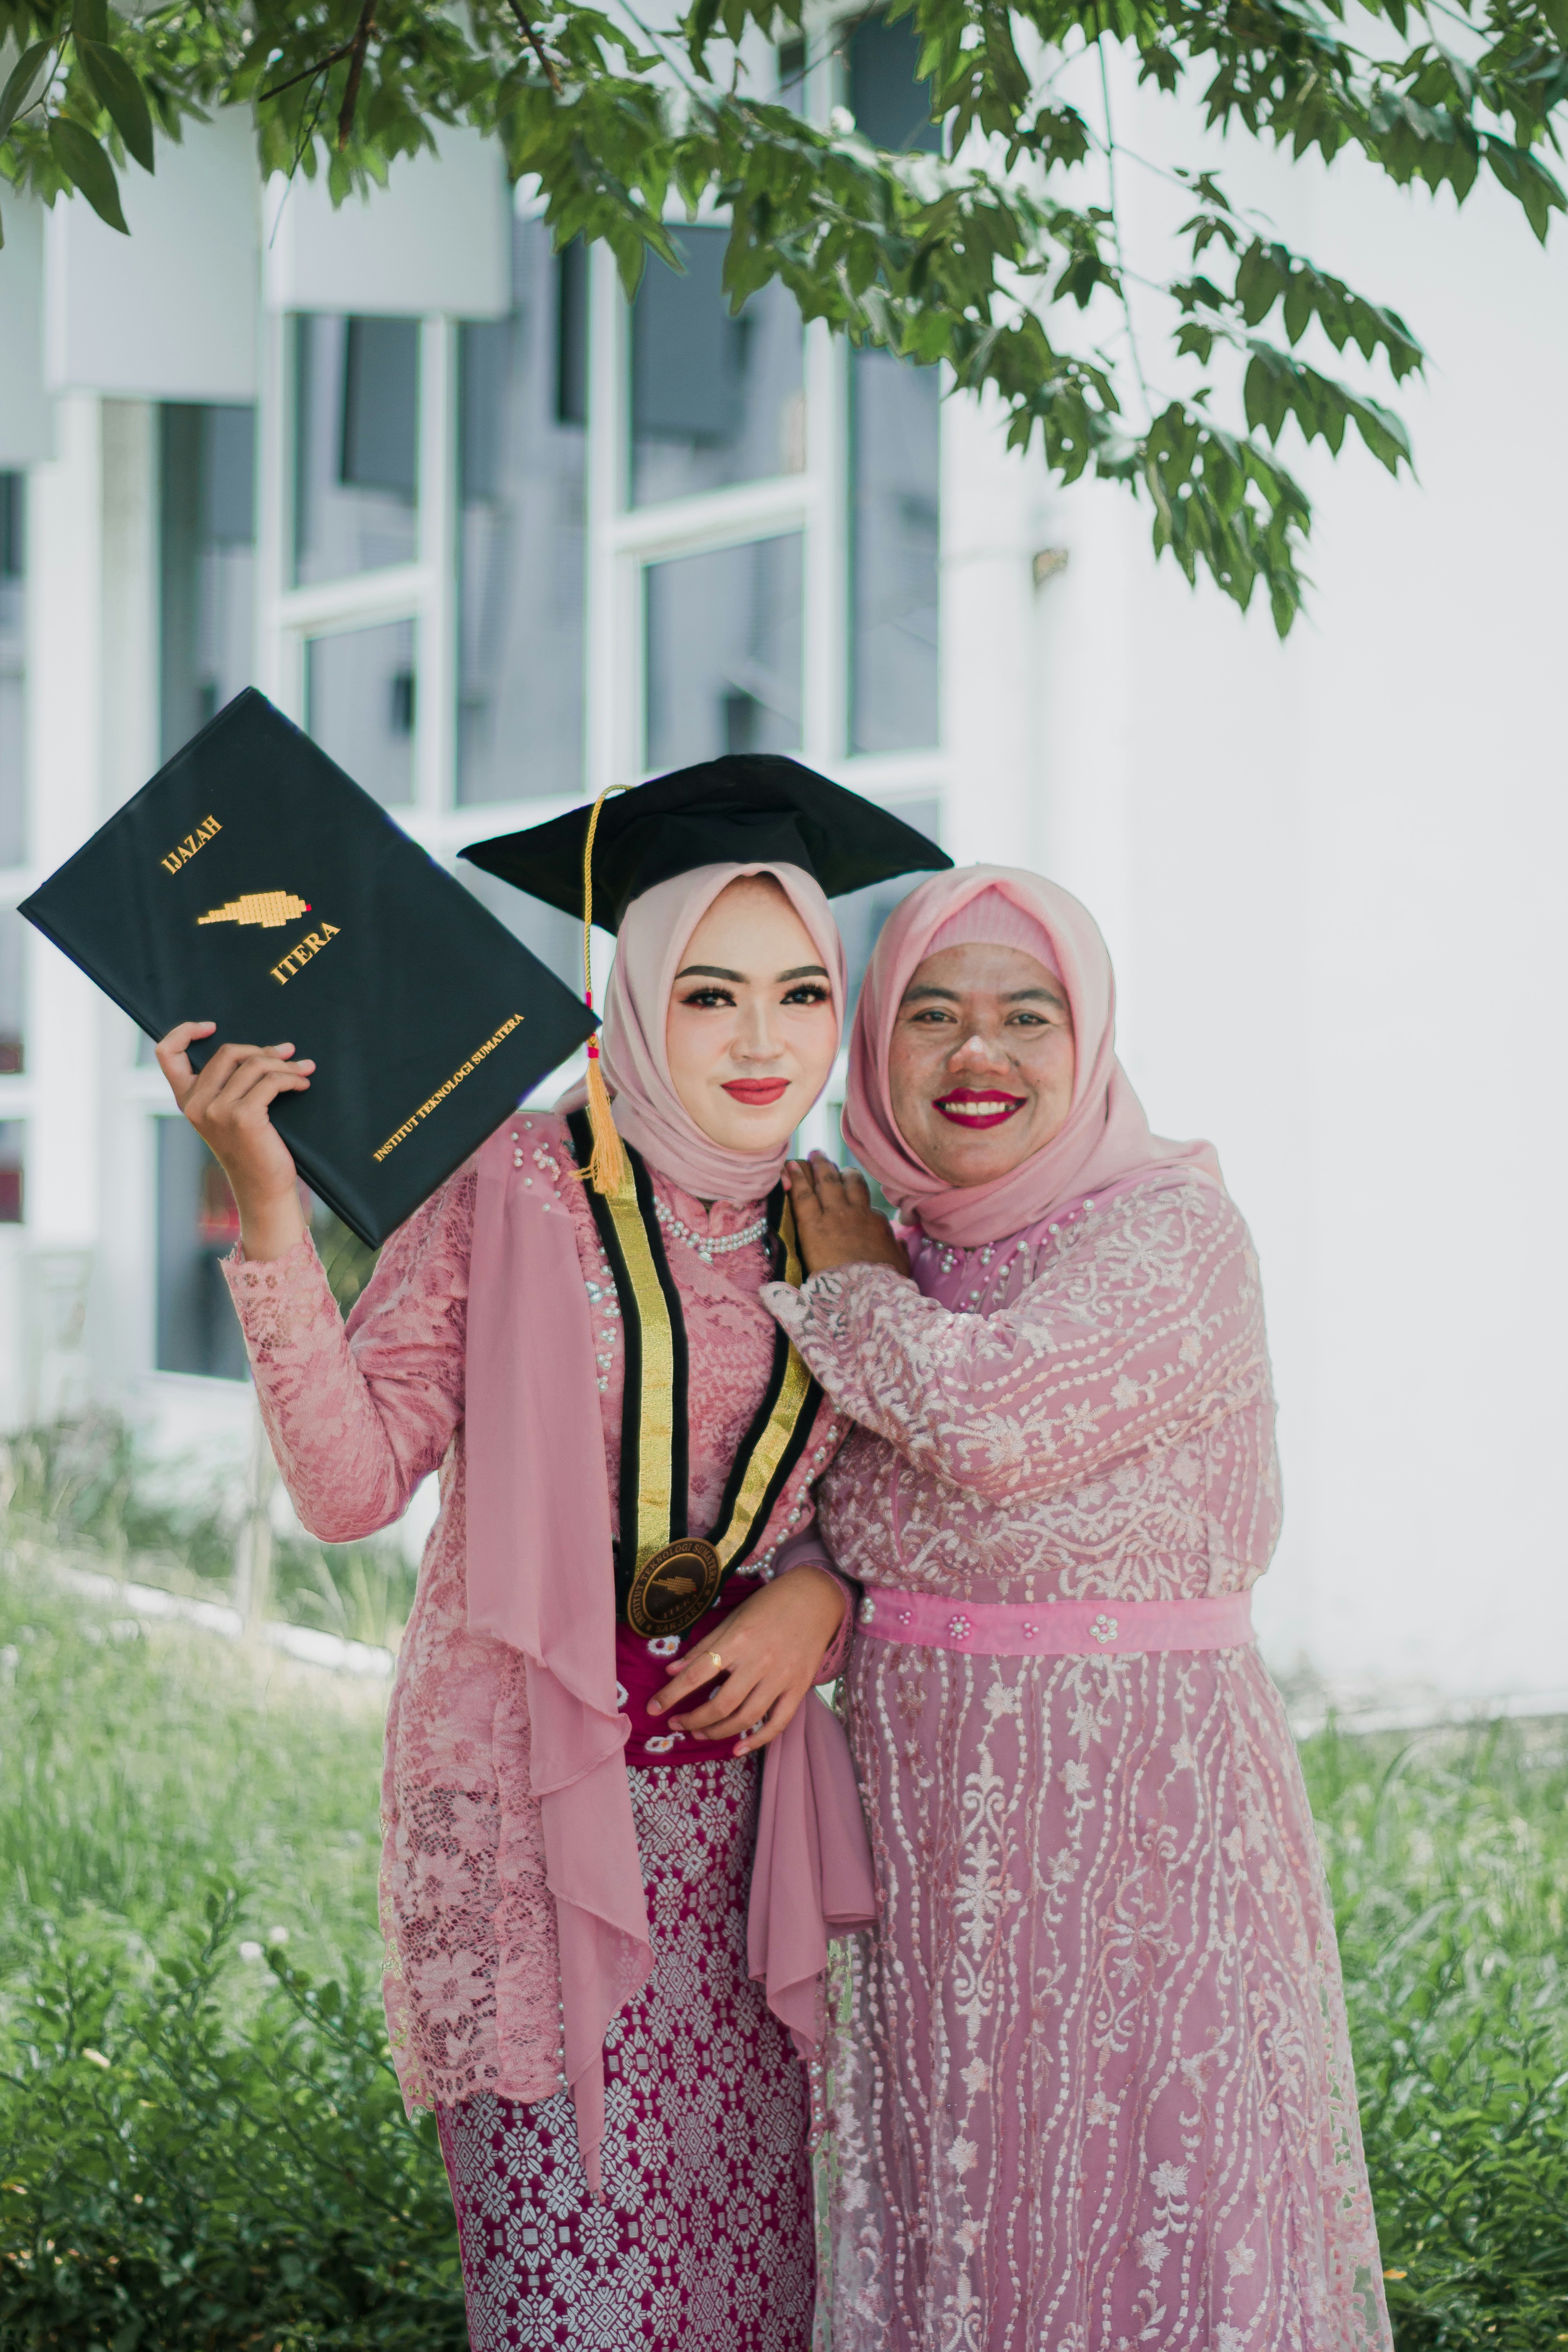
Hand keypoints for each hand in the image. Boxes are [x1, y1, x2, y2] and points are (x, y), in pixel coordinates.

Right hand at [155, 1021, 310, 1262]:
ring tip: (302, 1070)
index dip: (184, 1031)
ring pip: (254, 1064)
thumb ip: (228, 1085)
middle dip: (262, 1050)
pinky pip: (271, 1081)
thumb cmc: (252, 1149)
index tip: (212, 1026)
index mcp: (186, 1100)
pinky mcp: (243, 1117)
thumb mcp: (228, 1115)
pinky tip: (303, 1083)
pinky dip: (292, 1077)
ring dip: (284, 1064)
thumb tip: (265, 1049)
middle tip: (287, 1054)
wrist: (263, 1188)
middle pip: (228, 1052)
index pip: (166, 1053)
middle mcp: (196, 1104)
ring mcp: (217, 1111)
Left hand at [648, 1566, 846, 1754]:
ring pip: (747, 1717)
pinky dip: (757, 1740)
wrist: (816, 1598)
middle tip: (677, 1724)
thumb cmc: (769, 1604)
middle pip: (722, 1703)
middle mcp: (760, 1661)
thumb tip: (672, 1670)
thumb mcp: (733, 1618)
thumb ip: (704, 1646)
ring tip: (699, 1734)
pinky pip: (778, 1723)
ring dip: (718, 1732)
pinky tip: (737, 1747)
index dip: (672, 1694)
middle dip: (693, 1720)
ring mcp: (782, 1677)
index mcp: (739, 1639)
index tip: (653, 1708)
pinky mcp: (799, 1688)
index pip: (698, 1673)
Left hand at [783, 1153, 909, 1279]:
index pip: (865, 1205)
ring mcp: (835, 1215)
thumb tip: (900, 1244)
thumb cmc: (884, 1285)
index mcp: (876, 1224)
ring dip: (819, 1166)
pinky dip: (797, 1178)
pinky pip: (803, 1195)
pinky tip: (790, 1167)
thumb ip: (899, 1251)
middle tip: (825, 1160)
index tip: (850, 1190)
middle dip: (837, 1170)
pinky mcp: (813, 1224)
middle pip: (848, 1182)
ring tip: (812, 1155)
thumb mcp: (900, 1266)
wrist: (866, 1295)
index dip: (856, 1195)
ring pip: (827, 1182)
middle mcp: (857, 1213)